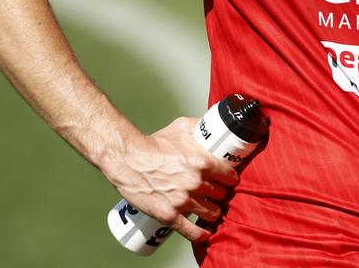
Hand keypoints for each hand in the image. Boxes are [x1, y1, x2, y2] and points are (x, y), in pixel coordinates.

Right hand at [106, 116, 239, 241]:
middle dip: (220, 195)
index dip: (230, 179)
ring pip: (210, 212)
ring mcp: (183, 201)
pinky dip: (201, 234)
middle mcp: (196, 183)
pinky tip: (206, 234)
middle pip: (220, 195)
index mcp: (203, 163)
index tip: (228, 181)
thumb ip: (200, 126)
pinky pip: (191, 230)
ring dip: (213, 213)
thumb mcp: (181, 127)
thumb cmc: (153, 143)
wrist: (128, 160)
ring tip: (211, 211)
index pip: (230, 177)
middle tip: (216, 195)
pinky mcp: (169, 215)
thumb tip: (213, 124)